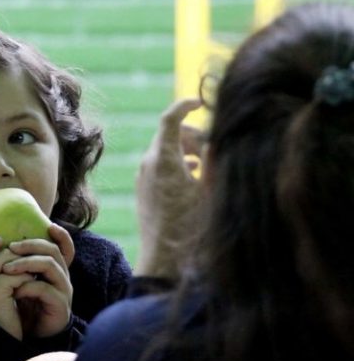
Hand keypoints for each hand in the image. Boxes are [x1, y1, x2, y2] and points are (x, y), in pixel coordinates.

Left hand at [3, 223, 74, 337]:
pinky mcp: (60, 307)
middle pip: (53, 251)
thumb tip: (2, 244)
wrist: (30, 338)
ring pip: (50, 266)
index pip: (65, 248)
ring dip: (26, 263)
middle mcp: (62, 278)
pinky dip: (27, 287)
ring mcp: (63, 291)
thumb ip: (18, 266)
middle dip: (31, 245)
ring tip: (6, 269)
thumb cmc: (24, 308)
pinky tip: (14, 292)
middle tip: (10, 247)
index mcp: (55, 271)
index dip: (62, 236)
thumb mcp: (20, 284)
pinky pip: (45, 289)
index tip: (49, 226)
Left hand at [135, 99, 203, 279]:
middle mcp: (148, 164)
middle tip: (213, 146)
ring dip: (186, 149)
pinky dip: (177, 162)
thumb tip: (218, 137)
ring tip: (206, 163)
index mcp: (163, 159)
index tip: (200, 102)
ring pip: (165, 149)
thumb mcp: (210, 190)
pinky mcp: (144, 188)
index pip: (170, 118)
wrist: (164, 258)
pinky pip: (160, 165)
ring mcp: (143, 176)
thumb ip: (214, 160)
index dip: (185, 105)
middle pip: (170, 133)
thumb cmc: (190, 226)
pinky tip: (193, 174)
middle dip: (193, 133)